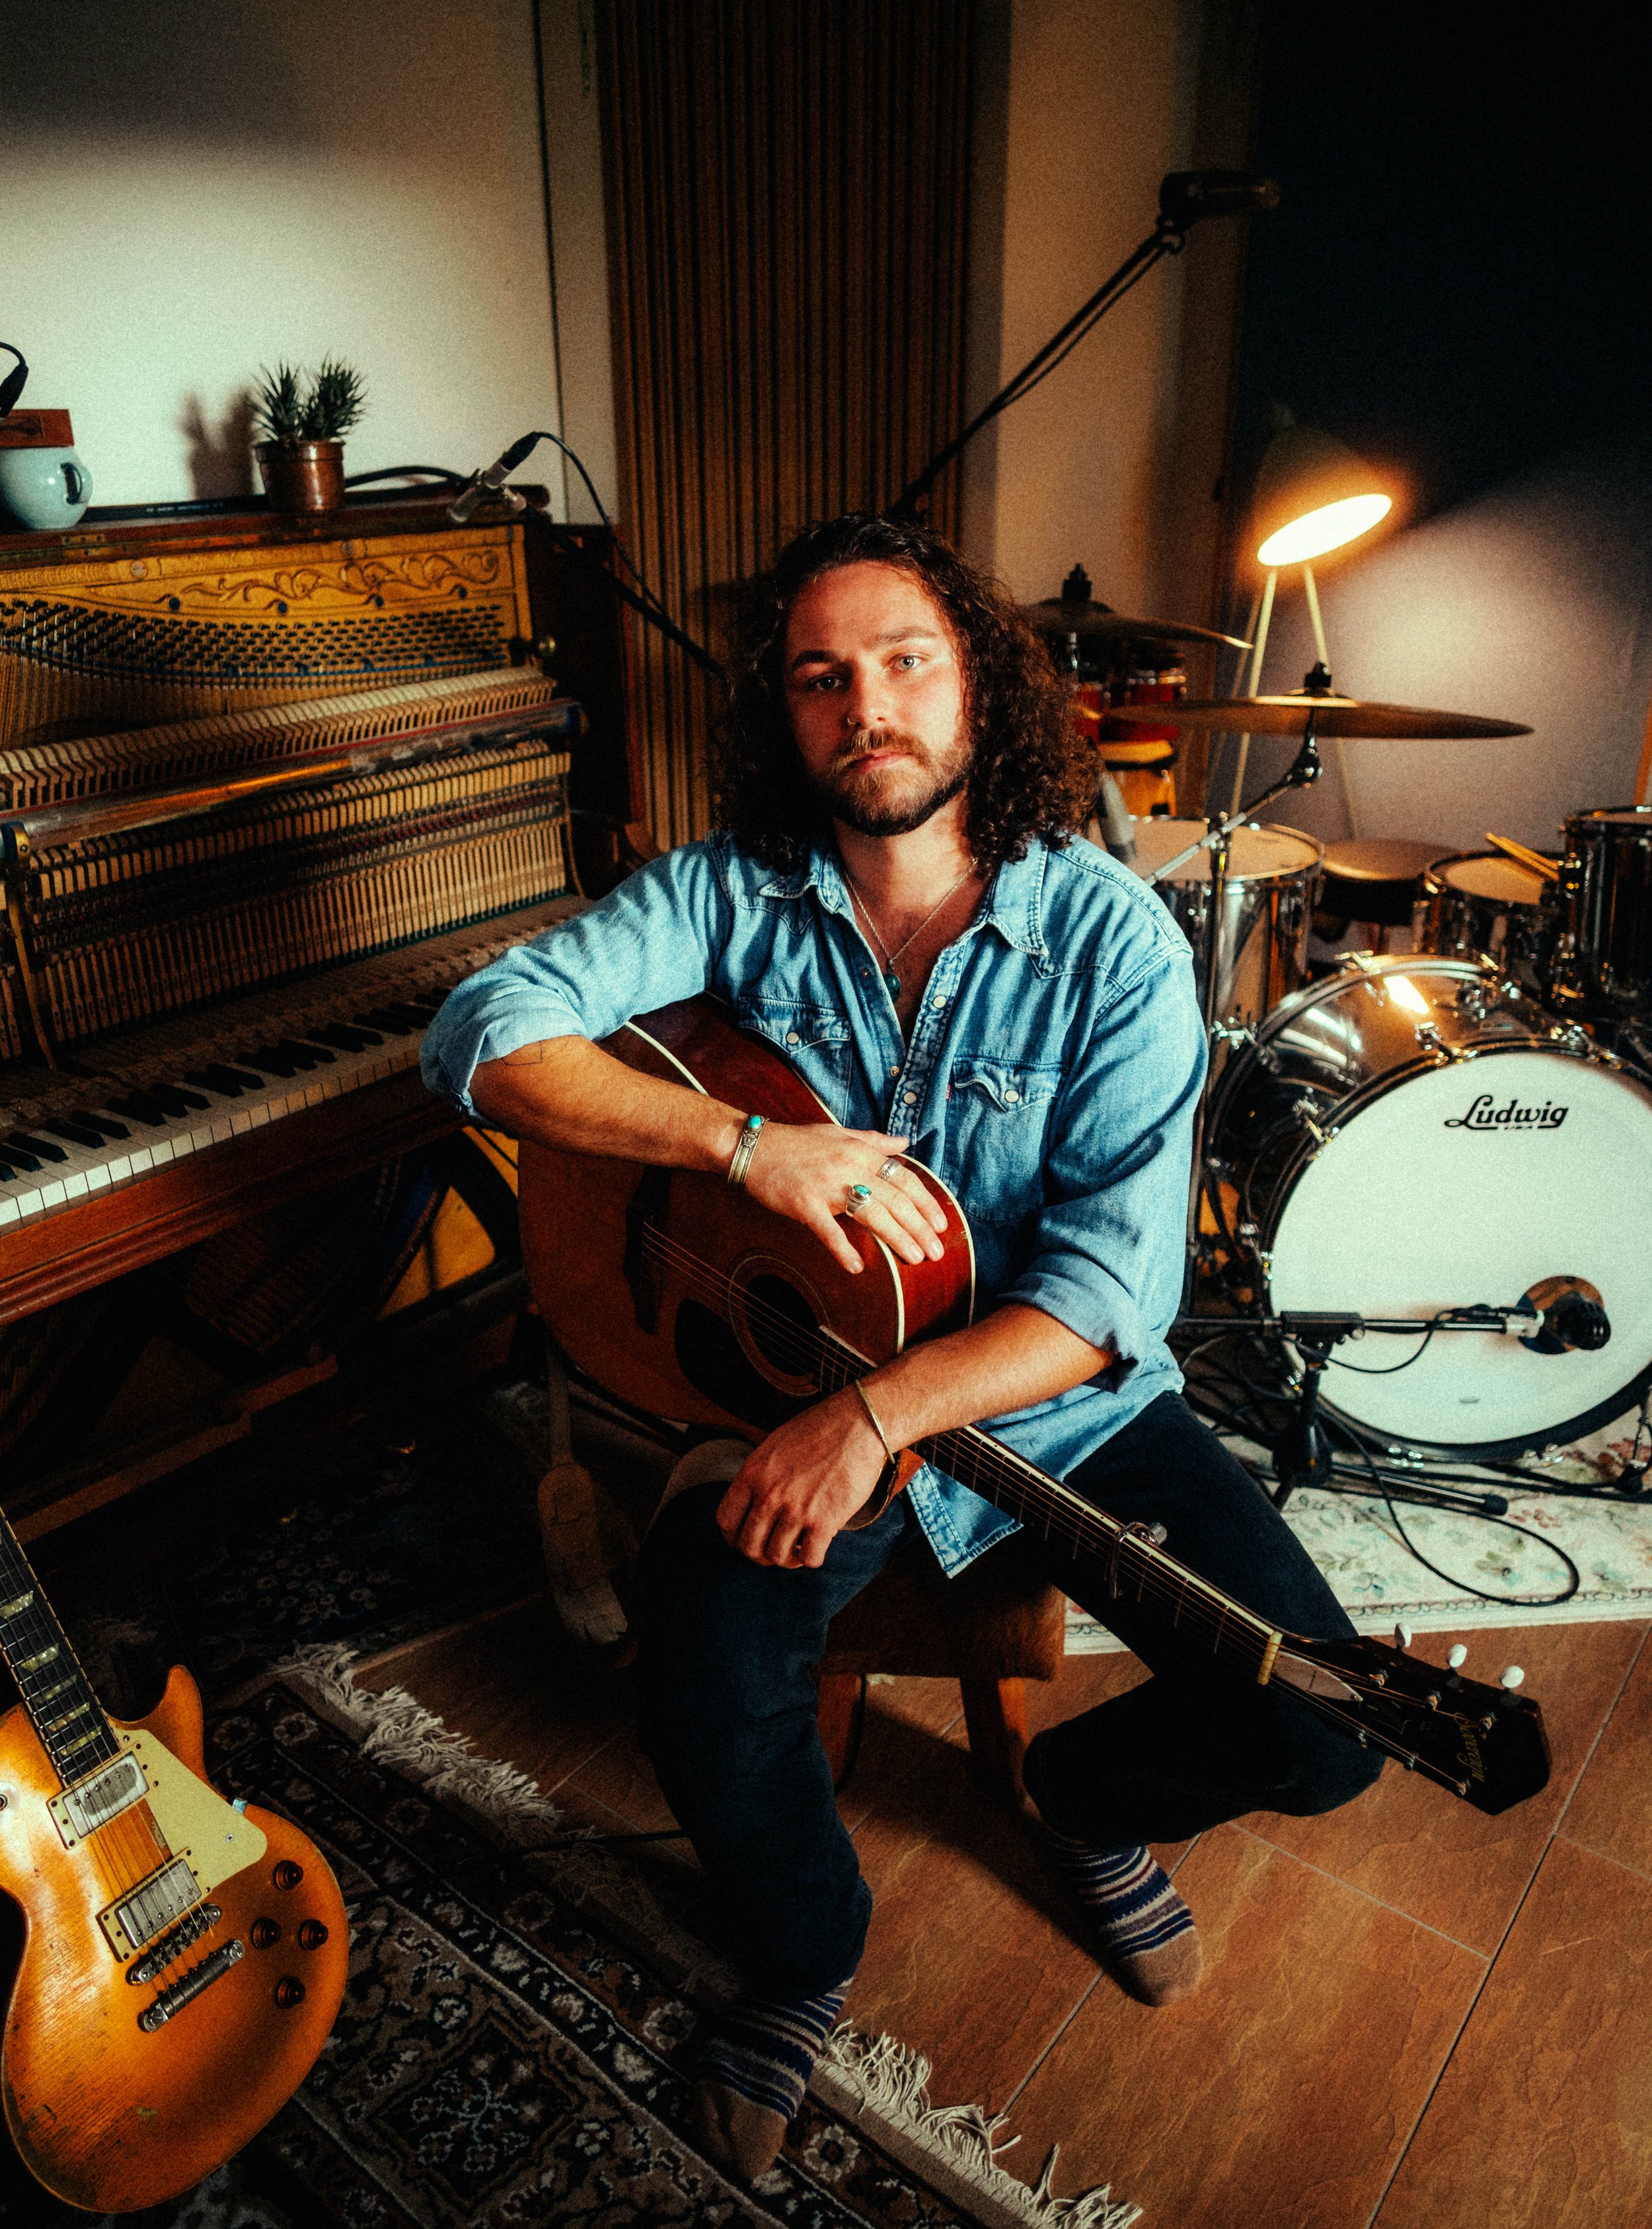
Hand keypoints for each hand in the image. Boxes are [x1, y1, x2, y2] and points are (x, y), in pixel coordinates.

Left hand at [716, 1392, 889, 1565]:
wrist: (858, 1424)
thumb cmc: (819, 1429)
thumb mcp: (775, 1445)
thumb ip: (760, 1475)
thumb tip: (754, 1501)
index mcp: (753, 1473)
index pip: (726, 1520)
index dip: (734, 1537)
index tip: (745, 1539)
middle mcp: (769, 1494)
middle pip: (749, 1546)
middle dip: (759, 1554)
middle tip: (773, 1549)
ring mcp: (796, 1510)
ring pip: (777, 1556)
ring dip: (786, 1559)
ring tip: (797, 1549)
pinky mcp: (824, 1521)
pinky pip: (809, 1558)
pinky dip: (811, 1558)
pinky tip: (816, 1546)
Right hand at [742, 1122, 947, 1274]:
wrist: (754, 1146)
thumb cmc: (798, 1143)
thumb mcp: (840, 1134)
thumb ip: (875, 1141)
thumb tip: (905, 1143)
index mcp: (861, 1152)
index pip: (905, 1178)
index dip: (926, 1202)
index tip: (942, 1225)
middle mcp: (850, 1167)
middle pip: (895, 1199)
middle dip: (920, 1227)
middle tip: (937, 1252)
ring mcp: (827, 1186)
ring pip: (871, 1213)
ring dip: (897, 1238)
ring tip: (915, 1258)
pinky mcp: (804, 1203)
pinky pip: (828, 1230)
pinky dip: (842, 1250)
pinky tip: (857, 1268)